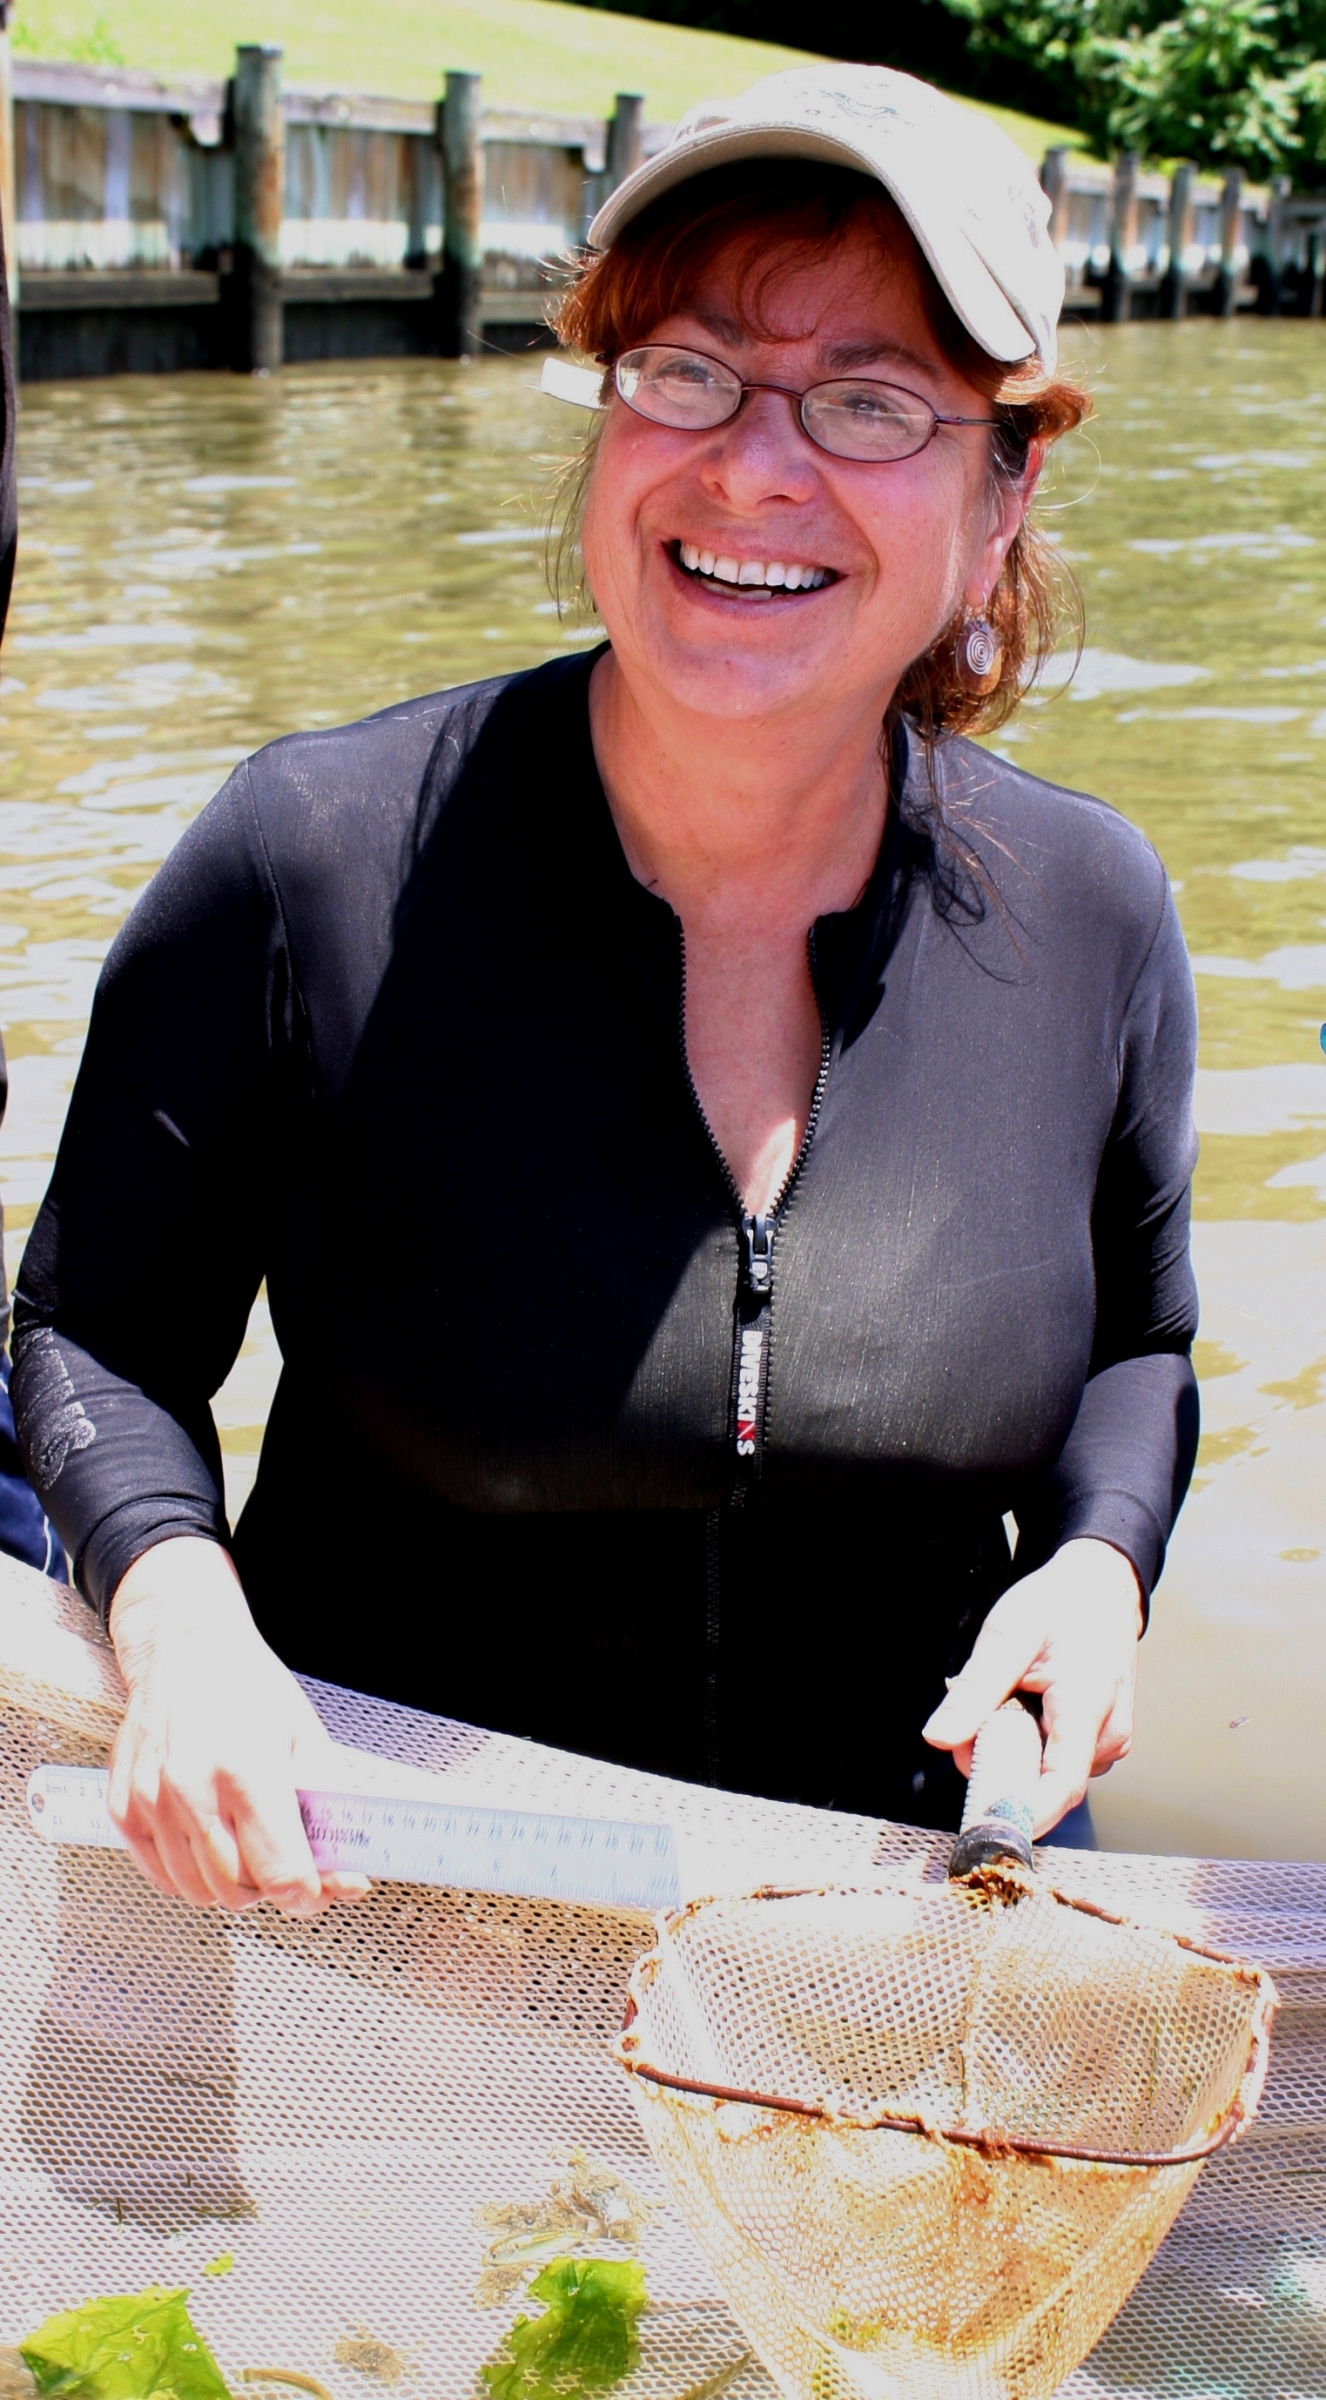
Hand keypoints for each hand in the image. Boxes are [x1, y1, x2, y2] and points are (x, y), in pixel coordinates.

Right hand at [106, 1536, 368, 1913]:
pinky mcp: (124, 1808)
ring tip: (246, 1844)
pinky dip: (191, 1874)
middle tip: (283, 1859)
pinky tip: (211, 1841)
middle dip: (270, 1889)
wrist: (184, 1647)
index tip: (317, 1889)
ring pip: (198, 1892)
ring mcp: (151, 1801)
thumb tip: (346, 1879)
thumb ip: (330, 1815)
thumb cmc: (249, 1689)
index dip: (306, 1893)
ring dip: (230, 1886)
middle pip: (237, 1891)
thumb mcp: (307, 1740)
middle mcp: (191, 1789)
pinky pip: (162, 1876)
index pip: (278, 1871)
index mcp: (247, 1769)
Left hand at [921, 1537, 1144, 1837]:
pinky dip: (1028, 1740)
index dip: (1018, 1813)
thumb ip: (975, 1691)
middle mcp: (1106, 1736)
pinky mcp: (1100, 1743)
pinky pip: (1054, 1759)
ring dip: (1012, 1746)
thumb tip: (939, 1738)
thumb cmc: (1059, 1606)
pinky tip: (1024, 1704)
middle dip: (998, 1760)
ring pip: (1044, 1771)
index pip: (1058, 1786)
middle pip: (1040, 1780)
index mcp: (1086, 1706)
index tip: (978, 1823)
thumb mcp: (1007, 1635)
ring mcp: (1107, 1742)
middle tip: (973, 1716)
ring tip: (1007, 1696)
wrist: (1102, 1587)